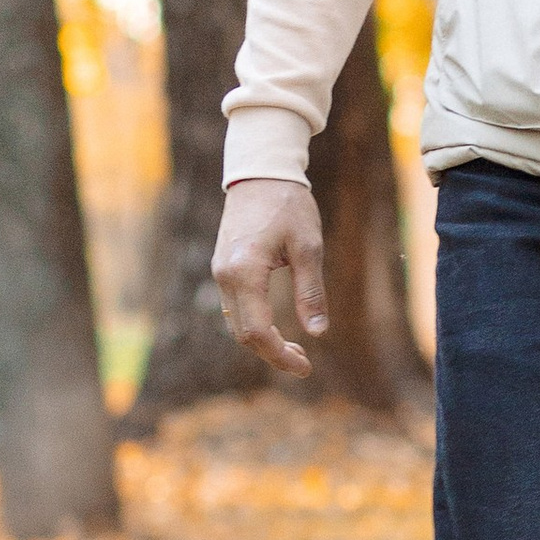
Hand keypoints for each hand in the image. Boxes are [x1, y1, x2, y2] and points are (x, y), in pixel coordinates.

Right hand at [212, 178, 328, 378]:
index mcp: (244, 273)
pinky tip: (277, 327)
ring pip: (237, 322)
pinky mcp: (224, 267)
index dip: (280, 355)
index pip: (257, 331)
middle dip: (273, 353)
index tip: (306, 367)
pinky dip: (254, 323)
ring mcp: (220, 272)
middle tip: (304, 362)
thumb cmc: (289, 205)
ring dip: (263, 341)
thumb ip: (311, 291)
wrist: (260, 172)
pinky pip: (235, 307)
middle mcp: (225, 277)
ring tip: (296, 348)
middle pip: (243, 334)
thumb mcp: (308, 247)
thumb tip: (318, 331)